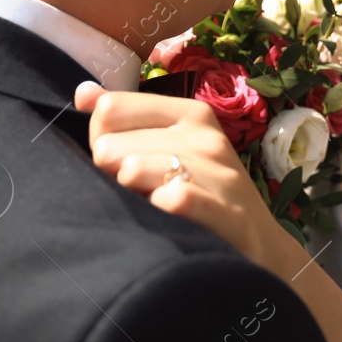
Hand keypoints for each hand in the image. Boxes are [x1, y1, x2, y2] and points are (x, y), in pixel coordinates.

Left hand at [76, 83, 303, 275]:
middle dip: (112, 177)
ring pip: (132, 170)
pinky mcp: (227, 212)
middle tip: (139, 196)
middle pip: (110, 146)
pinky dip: (157, 211)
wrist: (259, 247)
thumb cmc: (203, 195)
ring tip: (151, 210)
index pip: (109, 110)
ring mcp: (218, 173)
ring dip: (131, 198)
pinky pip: (171, 199)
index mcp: (189, 113)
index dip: (101, 143)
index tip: (119, 166)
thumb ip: (125, 120)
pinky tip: (165, 219)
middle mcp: (205, 136)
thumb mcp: (169, 149)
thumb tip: (82, 94)